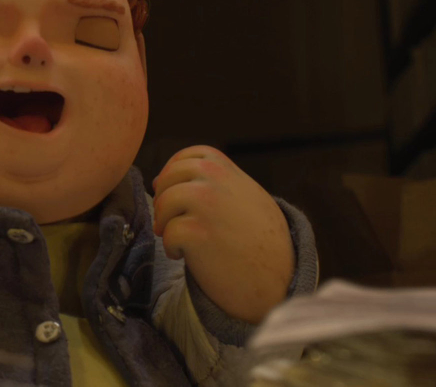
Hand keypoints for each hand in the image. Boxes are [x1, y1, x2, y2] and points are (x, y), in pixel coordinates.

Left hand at [152, 145, 293, 323]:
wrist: (277, 279)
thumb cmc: (259, 240)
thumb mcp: (246, 197)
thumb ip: (211, 183)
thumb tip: (158, 179)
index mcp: (226, 170)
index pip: (187, 157)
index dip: (172, 173)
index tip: (174, 194)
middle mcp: (215, 181)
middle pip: (168, 178)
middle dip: (162, 200)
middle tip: (168, 222)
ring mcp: (206, 204)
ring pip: (164, 203)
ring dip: (164, 223)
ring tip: (177, 240)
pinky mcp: (197, 233)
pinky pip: (167, 232)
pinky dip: (170, 247)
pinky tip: (183, 255)